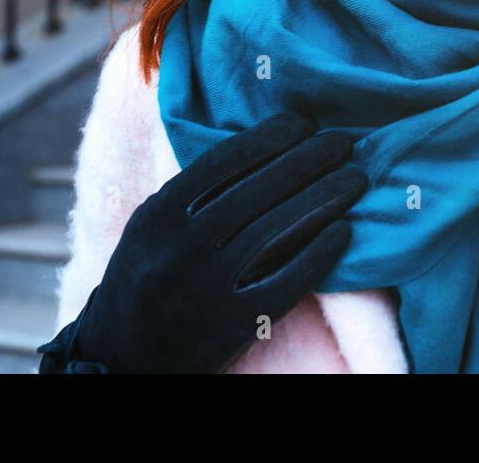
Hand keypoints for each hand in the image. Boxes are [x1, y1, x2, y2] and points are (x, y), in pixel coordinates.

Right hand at [50, 112, 366, 372]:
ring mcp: (207, 288)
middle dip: (309, 159)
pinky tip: (343, 231)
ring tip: (354, 179)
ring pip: (276, 231)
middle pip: (258, 191)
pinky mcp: (232, 325)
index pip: (223, 161)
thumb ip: (192, 192)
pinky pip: (286, 282)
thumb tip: (259, 145)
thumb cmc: (145, 278)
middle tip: (343, 142)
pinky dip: (319, 253)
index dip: (270, 136)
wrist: (123, 356)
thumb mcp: (150, 227)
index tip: (305, 121)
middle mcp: (181, 247)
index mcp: (159, 214)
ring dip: (323, 199)